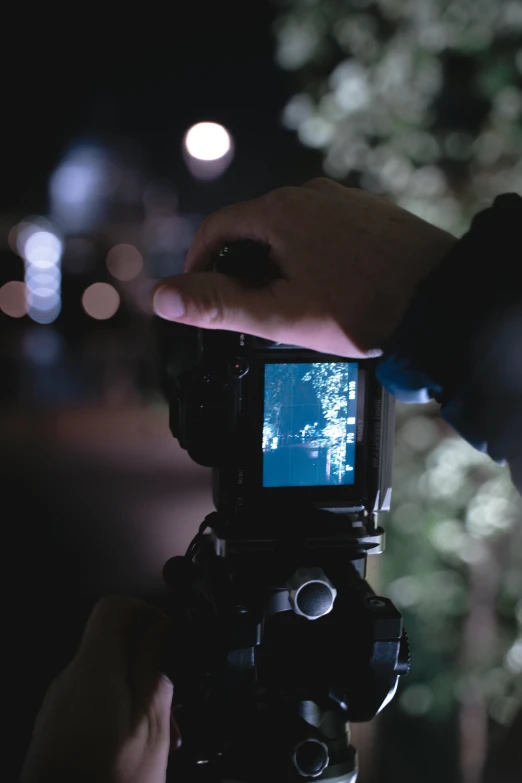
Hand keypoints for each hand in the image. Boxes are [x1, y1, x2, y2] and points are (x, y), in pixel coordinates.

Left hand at [21, 596, 176, 782]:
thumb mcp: (151, 728)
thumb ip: (155, 673)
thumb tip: (161, 632)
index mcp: (92, 671)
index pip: (113, 607)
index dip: (146, 612)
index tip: (169, 637)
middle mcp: (67, 681)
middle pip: (112, 645)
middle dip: (148, 665)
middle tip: (173, 702)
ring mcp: (57, 707)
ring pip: (105, 677)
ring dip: (137, 695)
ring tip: (162, 737)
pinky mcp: (55, 731)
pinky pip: (91, 703)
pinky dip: (118, 714)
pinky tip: (136, 750)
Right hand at [152, 178, 456, 356]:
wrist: (443, 300)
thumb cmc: (363, 307)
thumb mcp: (280, 314)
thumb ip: (218, 305)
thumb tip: (161, 296)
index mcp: (280, 212)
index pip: (217, 227)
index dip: (199, 262)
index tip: (199, 292)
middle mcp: (310, 195)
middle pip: (252, 226)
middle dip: (238, 266)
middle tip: (243, 308)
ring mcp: (343, 201)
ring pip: (288, 229)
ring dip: (274, 263)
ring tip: (285, 304)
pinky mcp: (369, 214)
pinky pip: (321, 231)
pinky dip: (307, 256)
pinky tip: (324, 287)